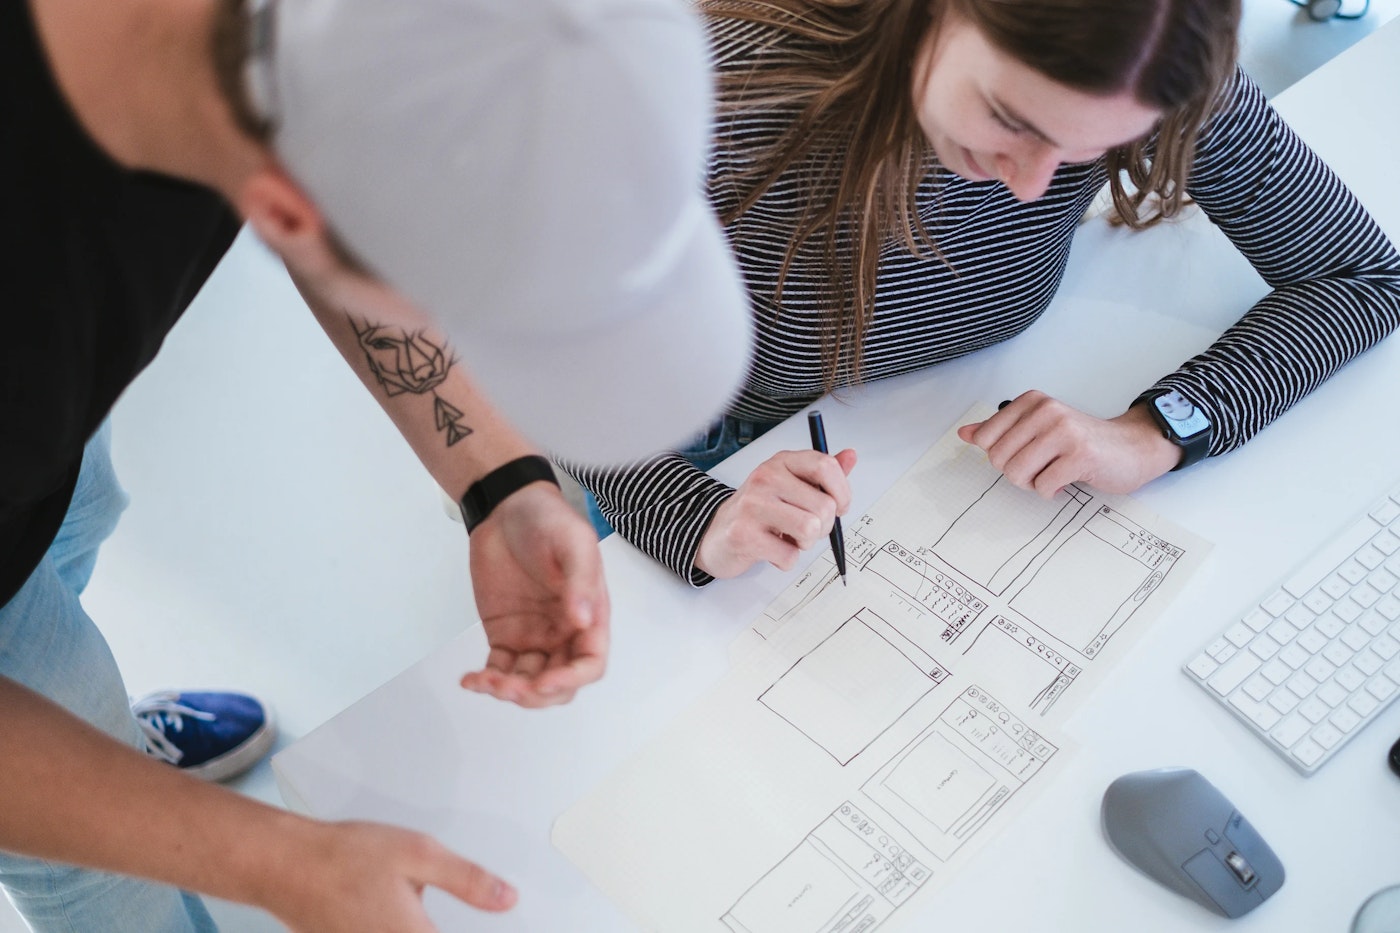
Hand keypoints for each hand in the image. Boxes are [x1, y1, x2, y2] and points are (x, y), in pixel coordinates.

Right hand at [266, 819, 515, 931]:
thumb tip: (507, 899)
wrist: (284, 866)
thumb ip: (468, 881)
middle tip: (444, 898)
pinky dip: (401, 924)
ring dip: (420, 922)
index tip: (503, 918)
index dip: (482, 927)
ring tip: (402, 894)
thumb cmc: (344, 857)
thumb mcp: (419, 854)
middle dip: (442, 921)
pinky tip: (392, 905)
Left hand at [461, 482, 609, 707]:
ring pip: (527, 683)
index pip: (590, 663)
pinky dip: (486, 681)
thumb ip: (580, 580)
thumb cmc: (548, 520)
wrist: (506, 508)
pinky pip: (500, 669)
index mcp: (590, 616)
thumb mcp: (574, 542)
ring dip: (508, 691)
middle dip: (535, 693)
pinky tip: (470, 679)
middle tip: (508, 686)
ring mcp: (534, 638)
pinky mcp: (506, 636)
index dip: (571, 679)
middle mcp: (565, 633)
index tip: (544, 680)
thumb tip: (582, 620)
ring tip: (483, 681)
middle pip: (559, 684)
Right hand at [696, 448, 856, 578]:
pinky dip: (786, 560)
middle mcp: (766, 477)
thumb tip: (850, 456)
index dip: (842, 492)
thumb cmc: (759, 510)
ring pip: (810, 529)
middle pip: (824, 506)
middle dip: (823, 527)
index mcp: (782, 462)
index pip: (826, 466)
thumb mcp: (791, 484)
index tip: (838, 507)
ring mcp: (753, 505)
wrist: (715, 533)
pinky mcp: (744, 534)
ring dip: (806, 543)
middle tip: (805, 529)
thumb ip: (822, 473)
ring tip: (790, 538)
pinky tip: (772, 550)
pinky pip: (789, 555)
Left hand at [956, 391, 1180, 496]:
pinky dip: (1049, 491)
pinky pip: (1042, 486)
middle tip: (1041, 467)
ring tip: (1051, 473)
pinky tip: (1066, 480)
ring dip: (1032, 484)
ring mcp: (1063, 431)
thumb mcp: (1037, 429)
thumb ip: (1000, 430)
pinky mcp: (1079, 455)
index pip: (984, 438)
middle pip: (997, 458)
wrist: (1132, 448)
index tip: (1023, 453)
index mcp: (1031, 402)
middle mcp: (1046, 411)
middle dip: (1016, 473)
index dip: (999, 455)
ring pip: (1016, 473)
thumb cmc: (1080, 442)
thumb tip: (965, 433)